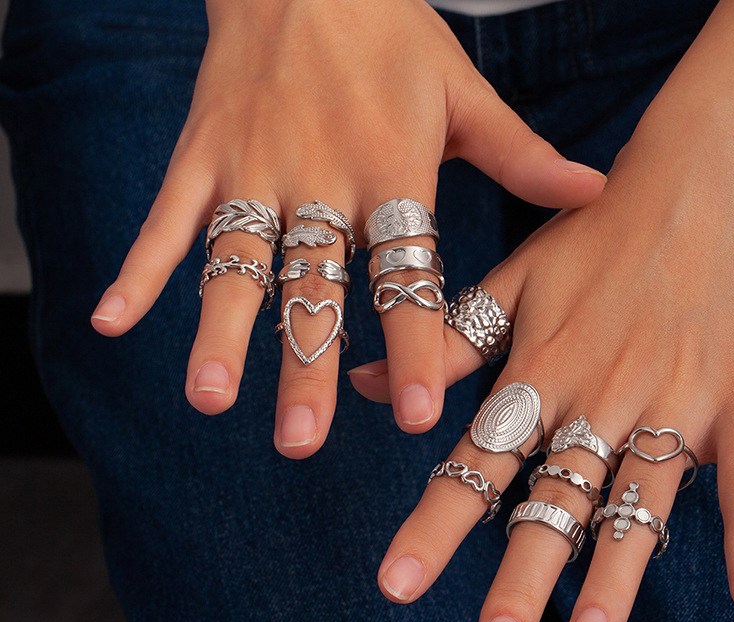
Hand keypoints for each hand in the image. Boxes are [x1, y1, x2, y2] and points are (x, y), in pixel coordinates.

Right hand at [89, 0, 604, 458]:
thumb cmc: (390, 35)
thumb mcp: (463, 89)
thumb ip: (520, 151)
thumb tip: (594, 192)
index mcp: (392, 170)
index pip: (406, 271)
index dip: (415, 343)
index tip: (420, 416)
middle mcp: (321, 179)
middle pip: (315, 286)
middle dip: (307, 365)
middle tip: (303, 441)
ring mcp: (253, 168)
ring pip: (236, 263)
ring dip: (220, 333)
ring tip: (211, 398)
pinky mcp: (200, 154)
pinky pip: (165, 217)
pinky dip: (138, 268)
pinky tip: (111, 323)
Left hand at [351, 28, 733, 621]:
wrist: (707, 177)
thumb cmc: (602, 230)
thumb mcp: (517, 277)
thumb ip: (451, 341)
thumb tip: (375, 386)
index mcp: (542, 369)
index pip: (477, 463)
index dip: (434, 526)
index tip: (395, 586)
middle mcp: (602, 396)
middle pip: (555, 500)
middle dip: (521, 577)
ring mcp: (678, 403)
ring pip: (642, 503)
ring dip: (617, 577)